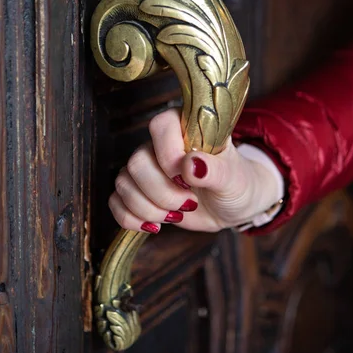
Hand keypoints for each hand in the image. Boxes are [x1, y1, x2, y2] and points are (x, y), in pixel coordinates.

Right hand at [109, 109, 280, 233]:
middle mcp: (160, 144)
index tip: (188, 178)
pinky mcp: (139, 191)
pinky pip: (116, 201)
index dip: (168, 155)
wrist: (233, 205)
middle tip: (189, 203)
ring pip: (124, 183)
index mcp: (185, 127)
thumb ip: (214, 170)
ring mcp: (147, 168)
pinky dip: (131, 218)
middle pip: (137, 162)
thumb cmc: (236, 182)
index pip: (160, 126)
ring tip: (177, 215)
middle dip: (162, 193)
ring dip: (149, 208)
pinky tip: (155, 225)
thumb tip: (191, 165)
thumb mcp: (233, 177)